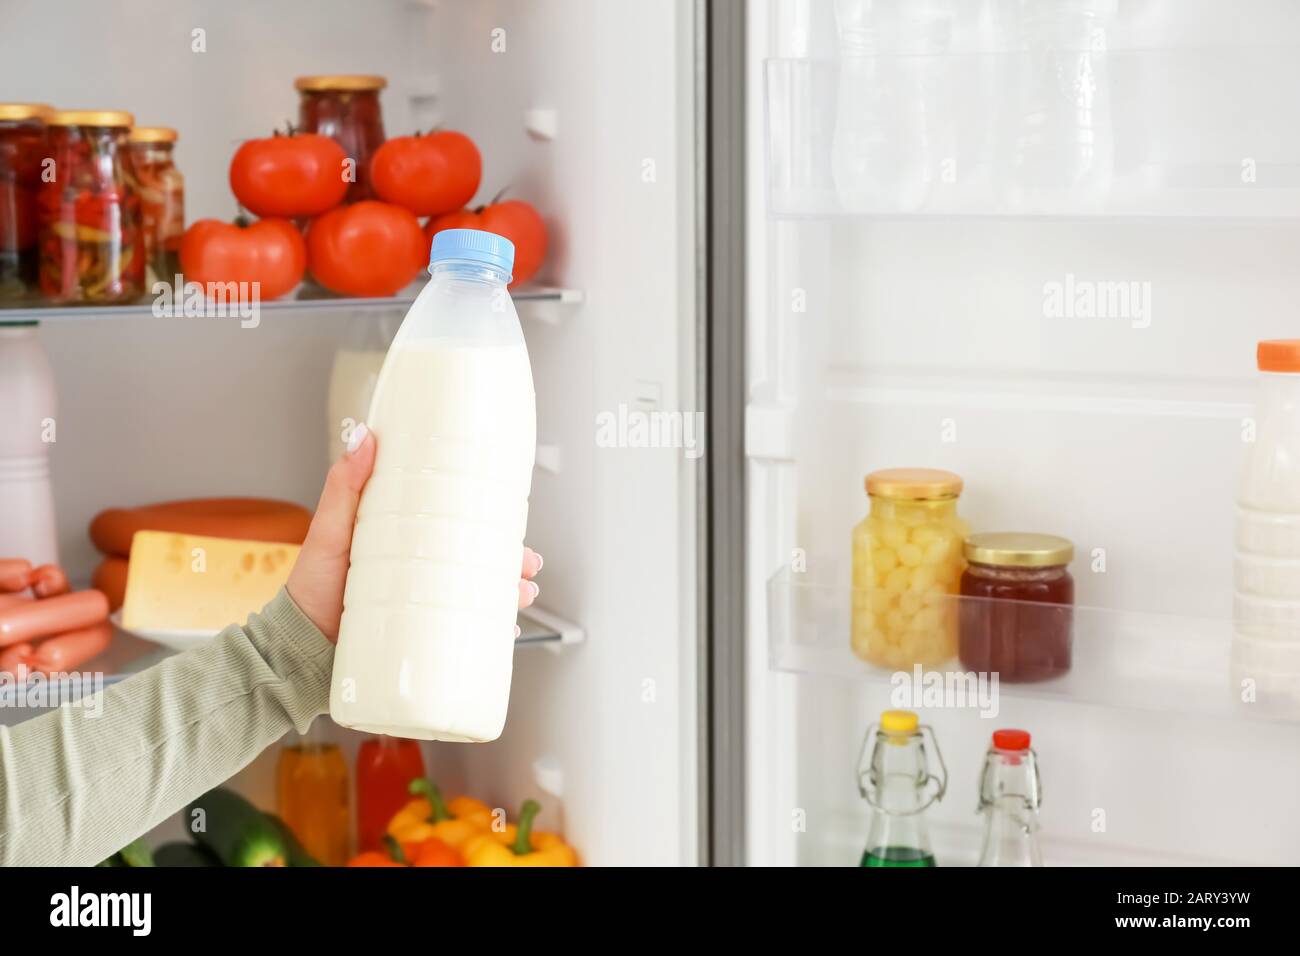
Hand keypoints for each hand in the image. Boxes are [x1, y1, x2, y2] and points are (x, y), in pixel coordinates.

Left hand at [286, 423, 542, 641]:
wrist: (299, 648)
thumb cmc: (310, 589)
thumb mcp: (330, 530)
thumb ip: (345, 485)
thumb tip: (363, 437)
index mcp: (404, 538)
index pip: (456, 523)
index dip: (491, 521)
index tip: (513, 520)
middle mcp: (419, 568)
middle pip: (479, 559)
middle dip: (512, 562)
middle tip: (527, 565)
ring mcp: (423, 602)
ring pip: (480, 594)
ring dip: (508, 594)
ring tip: (520, 597)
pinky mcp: (422, 635)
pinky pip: (465, 631)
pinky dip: (491, 632)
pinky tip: (505, 632)